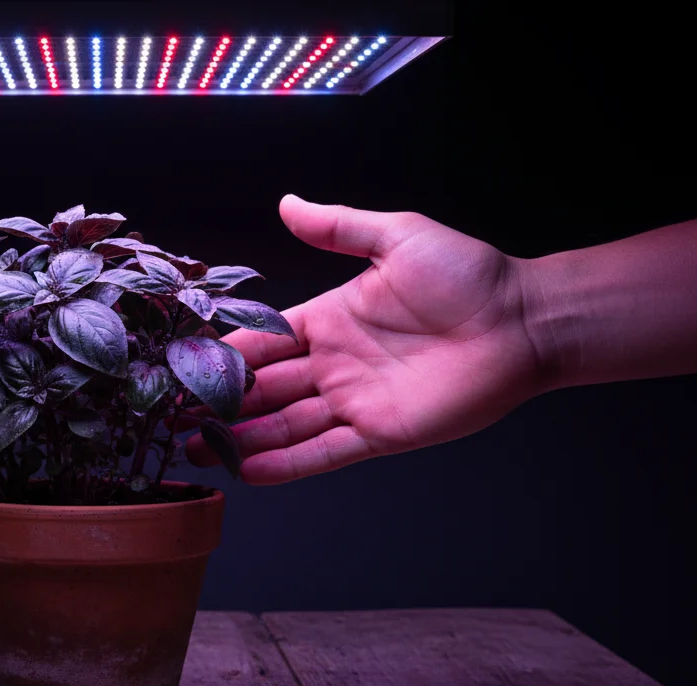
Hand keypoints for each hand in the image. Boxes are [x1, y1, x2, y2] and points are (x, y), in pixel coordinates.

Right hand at [186, 195, 545, 483]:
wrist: (524, 320)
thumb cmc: (468, 275)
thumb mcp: (397, 237)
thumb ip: (339, 226)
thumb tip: (287, 203)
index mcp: (329, 318)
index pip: (262, 341)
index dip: (224, 354)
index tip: (182, 365)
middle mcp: (333, 363)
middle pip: (263, 389)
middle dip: (218, 404)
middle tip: (173, 417)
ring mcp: (353, 401)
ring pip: (284, 425)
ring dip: (241, 439)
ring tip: (196, 451)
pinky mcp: (379, 434)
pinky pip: (323, 452)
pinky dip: (286, 464)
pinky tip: (248, 471)